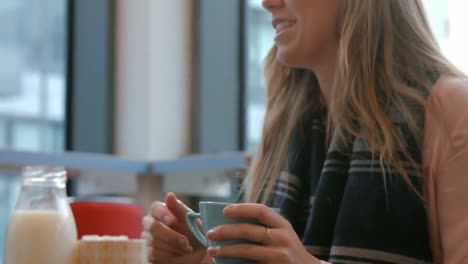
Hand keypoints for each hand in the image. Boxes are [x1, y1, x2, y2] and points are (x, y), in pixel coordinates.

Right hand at [142, 193, 208, 262]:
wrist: (197, 252)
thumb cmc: (193, 232)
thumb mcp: (190, 220)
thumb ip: (179, 208)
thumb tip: (169, 195)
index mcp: (159, 210)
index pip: (156, 208)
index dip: (164, 214)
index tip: (173, 221)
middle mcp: (150, 222)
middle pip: (153, 227)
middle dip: (171, 236)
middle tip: (186, 242)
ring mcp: (147, 238)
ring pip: (154, 242)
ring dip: (173, 247)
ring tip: (187, 248)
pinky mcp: (147, 252)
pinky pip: (153, 253)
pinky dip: (169, 255)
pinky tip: (178, 253)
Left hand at [205, 203, 320, 263]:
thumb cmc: (288, 250)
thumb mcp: (282, 234)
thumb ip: (264, 227)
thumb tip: (229, 222)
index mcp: (283, 225)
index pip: (261, 210)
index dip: (242, 209)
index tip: (225, 211)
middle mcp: (282, 238)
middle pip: (248, 231)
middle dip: (226, 231)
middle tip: (210, 232)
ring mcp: (279, 255)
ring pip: (247, 250)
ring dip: (226, 250)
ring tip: (212, 250)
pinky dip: (235, 263)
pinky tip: (224, 263)